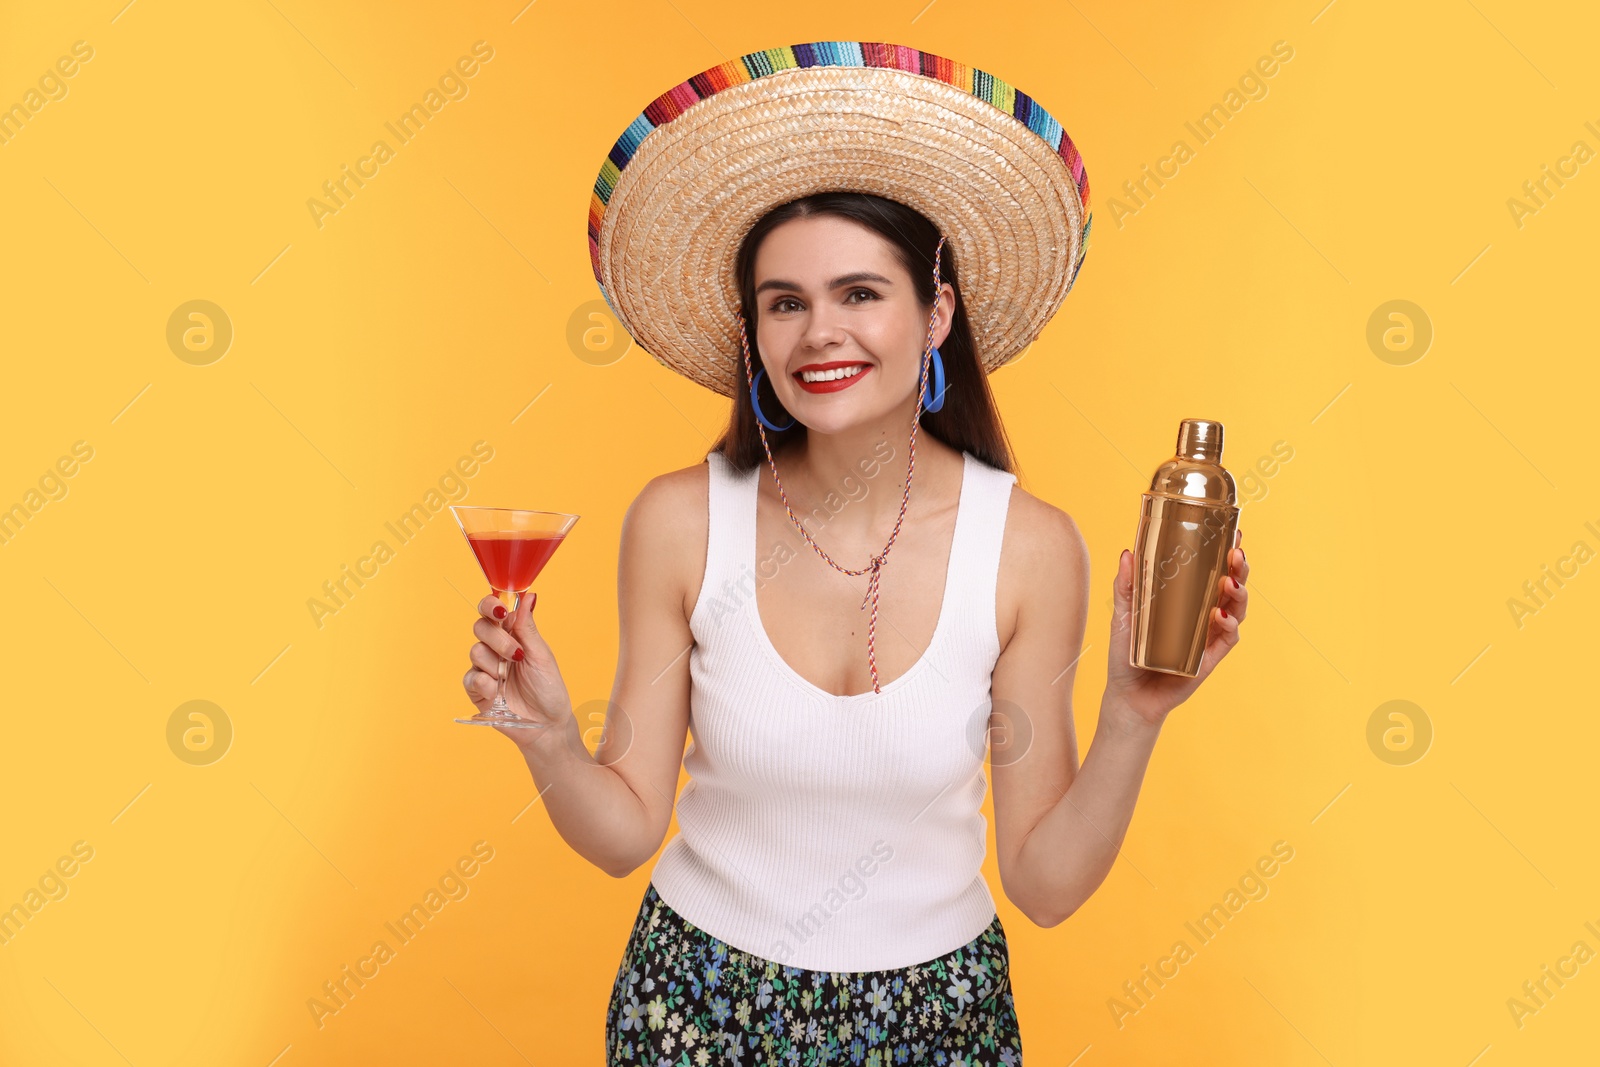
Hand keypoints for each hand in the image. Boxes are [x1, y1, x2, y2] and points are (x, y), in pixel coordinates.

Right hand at [463, 591, 573, 740]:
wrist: (547, 724)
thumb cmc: (548, 688)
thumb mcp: (541, 655)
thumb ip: (527, 627)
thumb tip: (528, 596)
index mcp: (513, 635)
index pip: (493, 611)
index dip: (490, 605)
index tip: (499, 609)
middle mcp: (496, 648)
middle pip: (480, 627)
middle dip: (497, 639)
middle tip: (516, 655)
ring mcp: (485, 668)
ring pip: (475, 651)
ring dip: (495, 663)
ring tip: (510, 677)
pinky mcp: (477, 690)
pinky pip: (470, 677)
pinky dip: (484, 683)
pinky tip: (498, 691)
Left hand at [1105, 528, 1247, 727]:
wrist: (1127, 695)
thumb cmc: (1127, 653)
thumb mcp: (1124, 614)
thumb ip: (1126, 586)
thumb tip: (1128, 552)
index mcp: (1188, 599)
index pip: (1214, 570)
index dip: (1227, 552)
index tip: (1233, 532)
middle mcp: (1204, 615)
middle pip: (1232, 586)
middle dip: (1240, 568)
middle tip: (1236, 553)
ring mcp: (1209, 636)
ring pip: (1236, 610)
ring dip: (1238, 594)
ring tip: (1230, 582)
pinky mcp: (1209, 658)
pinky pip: (1227, 639)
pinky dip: (1228, 626)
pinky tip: (1221, 616)